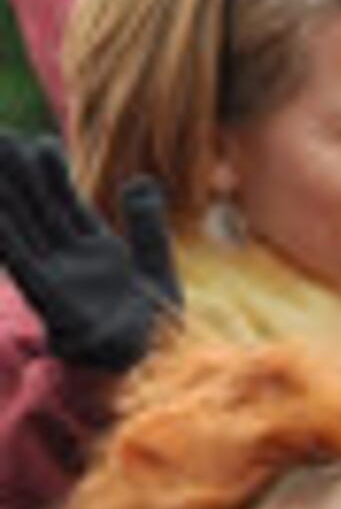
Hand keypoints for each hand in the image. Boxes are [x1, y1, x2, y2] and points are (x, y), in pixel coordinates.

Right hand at [0, 138, 178, 372]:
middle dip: (20, 175)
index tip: (41, 142)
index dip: (52, 174)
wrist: (155, 370)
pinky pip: (23, 262)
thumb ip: (148, 228)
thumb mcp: (156, 270)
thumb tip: (142, 183)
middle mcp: (72, 259)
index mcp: (98, 251)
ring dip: (7, 196)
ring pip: (25, 227)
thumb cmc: (156, 329)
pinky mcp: (52, 298)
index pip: (67, 203)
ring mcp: (59, 277)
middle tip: (4, 138)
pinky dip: (9, 238)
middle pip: (39, 208)